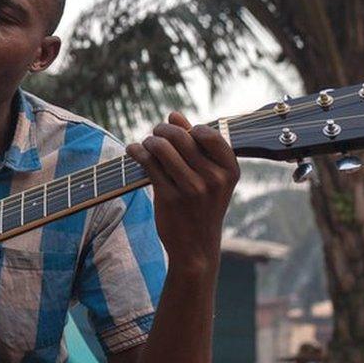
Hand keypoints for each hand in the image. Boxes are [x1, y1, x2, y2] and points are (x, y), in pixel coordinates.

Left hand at [126, 112, 239, 272]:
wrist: (196, 247)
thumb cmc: (202, 207)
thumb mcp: (210, 178)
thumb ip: (195, 146)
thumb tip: (173, 115)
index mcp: (229, 170)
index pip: (208, 134)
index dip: (190, 128)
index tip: (179, 132)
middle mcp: (213, 179)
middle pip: (181, 137)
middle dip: (163, 130)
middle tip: (155, 133)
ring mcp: (191, 189)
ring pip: (162, 148)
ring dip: (149, 140)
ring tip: (146, 144)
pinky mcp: (169, 198)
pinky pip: (148, 164)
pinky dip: (137, 152)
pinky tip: (134, 151)